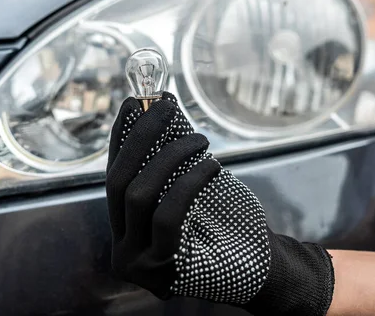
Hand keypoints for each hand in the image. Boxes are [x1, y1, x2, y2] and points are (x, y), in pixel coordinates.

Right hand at [106, 92, 334, 314]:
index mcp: (125, 227)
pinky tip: (210, 165)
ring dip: (171, 157)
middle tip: (165, 107)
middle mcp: (122, 247)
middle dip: (141, 138)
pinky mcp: (161, 271)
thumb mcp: (192, 183)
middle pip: (118, 181)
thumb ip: (172, 154)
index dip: (123, 137)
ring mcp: (137, 263)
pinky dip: (189, 182)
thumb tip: (161, 102)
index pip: (115, 174)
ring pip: (139, 196)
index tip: (135, 103)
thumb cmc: (225, 222)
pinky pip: (167, 215)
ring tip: (201, 139)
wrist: (260, 265)